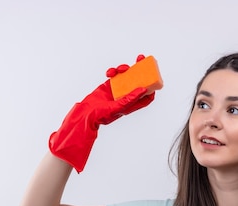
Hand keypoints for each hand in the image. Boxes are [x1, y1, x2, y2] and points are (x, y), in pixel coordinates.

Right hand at [49, 55, 155, 172]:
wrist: (85, 113)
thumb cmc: (101, 115)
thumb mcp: (117, 107)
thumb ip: (130, 99)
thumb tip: (143, 89)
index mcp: (131, 104)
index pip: (146, 96)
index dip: (151, 87)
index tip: (152, 75)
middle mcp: (126, 96)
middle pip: (138, 81)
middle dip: (140, 69)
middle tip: (140, 58)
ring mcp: (118, 90)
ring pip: (126, 76)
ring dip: (124, 69)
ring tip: (120, 69)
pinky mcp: (109, 85)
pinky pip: (114, 75)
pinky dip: (113, 72)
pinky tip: (109, 73)